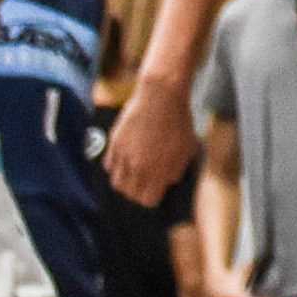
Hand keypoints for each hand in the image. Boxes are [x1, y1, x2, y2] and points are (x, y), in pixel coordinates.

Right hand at [105, 82, 195, 204]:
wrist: (161, 96)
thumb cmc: (179, 121)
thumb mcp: (187, 149)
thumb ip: (176, 170)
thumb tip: (167, 182)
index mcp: (159, 172)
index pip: (148, 201)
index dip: (153, 197)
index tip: (156, 191)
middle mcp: (138, 168)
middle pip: (130, 194)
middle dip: (138, 192)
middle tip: (144, 184)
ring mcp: (124, 156)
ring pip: (116, 183)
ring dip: (124, 182)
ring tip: (132, 175)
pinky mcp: (114, 143)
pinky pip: (108, 166)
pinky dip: (115, 167)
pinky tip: (124, 162)